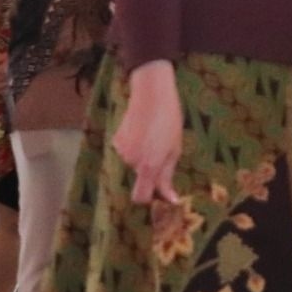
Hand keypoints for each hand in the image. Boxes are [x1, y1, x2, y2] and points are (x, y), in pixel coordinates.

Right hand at [113, 60, 182, 205]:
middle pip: (139, 178)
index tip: (158, 193)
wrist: (151, 92)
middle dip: (149, 171)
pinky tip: (143, 131)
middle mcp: (131, 161)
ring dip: (142, 157)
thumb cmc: (169, 120)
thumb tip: (170, 199)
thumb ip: (168, 176)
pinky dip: (134, 147)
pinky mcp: (116, 140)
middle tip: (163, 151)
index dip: (148, 198)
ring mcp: (121, 150)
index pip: (139, 197)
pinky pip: (126, 151)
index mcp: (148, 166)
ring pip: (132, 163)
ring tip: (154, 137)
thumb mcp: (175, 149)